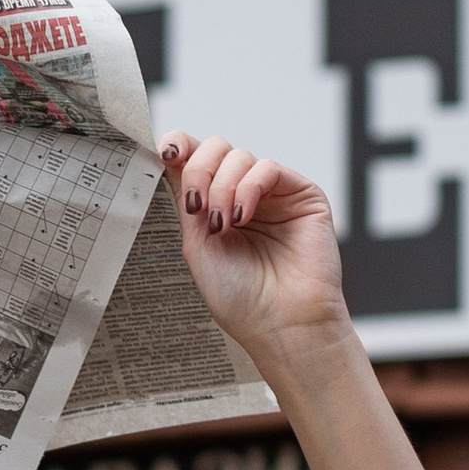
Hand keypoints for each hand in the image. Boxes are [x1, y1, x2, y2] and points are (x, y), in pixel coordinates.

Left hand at [159, 133, 347, 355]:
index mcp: (216, 206)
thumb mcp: (197, 244)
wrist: (279, 323)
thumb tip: (172, 156)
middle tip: (197, 206)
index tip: (166, 152)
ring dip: (222, 188)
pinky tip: (243, 218)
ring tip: (223, 225)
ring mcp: (273, 194)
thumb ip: (187, 198)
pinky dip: (248, 188)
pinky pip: (267, 168)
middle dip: (199, 170)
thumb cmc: (239, 297)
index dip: (180, 146)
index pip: (196, 160)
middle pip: (215, 148)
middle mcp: (243, 195)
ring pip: (238, 156)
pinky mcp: (302, 194)